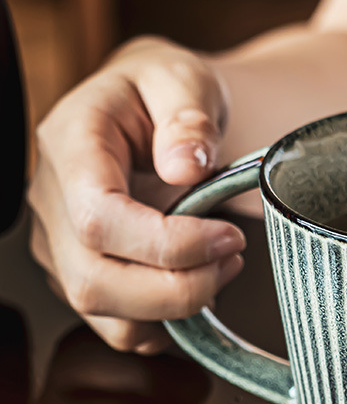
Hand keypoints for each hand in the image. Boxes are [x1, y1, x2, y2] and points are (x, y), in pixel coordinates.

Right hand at [28, 37, 246, 353]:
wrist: (148, 108)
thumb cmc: (162, 91)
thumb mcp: (183, 79)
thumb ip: (187, 116)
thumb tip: (187, 167)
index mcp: (72, 146)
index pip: (100, 218)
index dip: (168, 244)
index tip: (230, 236)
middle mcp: (53, 203)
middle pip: (95, 282)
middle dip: (178, 288)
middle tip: (234, 258)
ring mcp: (61, 245)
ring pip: (105, 313)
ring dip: (175, 308)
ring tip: (222, 267)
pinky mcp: (82, 273)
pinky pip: (117, 324)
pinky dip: (165, 321)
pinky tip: (198, 283)